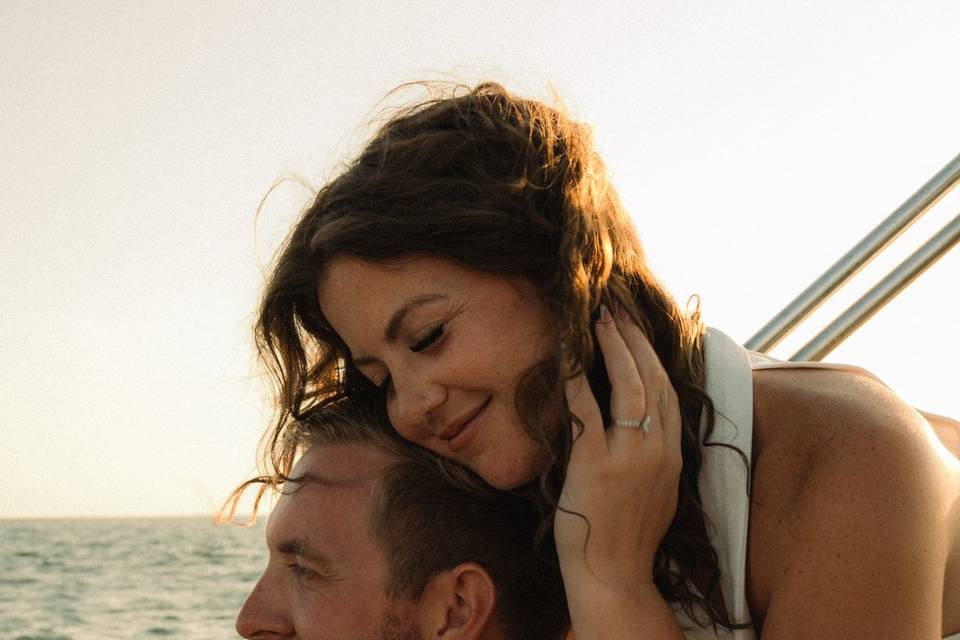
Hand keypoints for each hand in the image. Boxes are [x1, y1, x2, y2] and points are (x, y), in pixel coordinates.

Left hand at [555, 303, 682, 596]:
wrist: (615, 577)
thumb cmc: (627, 535)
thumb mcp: (658, 489)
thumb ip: (654, 453)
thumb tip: (640, 421)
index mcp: (674, 453)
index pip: (669, 390)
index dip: (653, 354)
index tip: (638, 329)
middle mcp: (658, 449)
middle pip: (653, 378)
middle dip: (635, 338)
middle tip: (616, 310)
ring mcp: (629, 456)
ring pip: (630, 385)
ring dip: (614, 346)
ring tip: (600, 319)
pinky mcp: (596, 464)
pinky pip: (587, 409)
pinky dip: (578, 377)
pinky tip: (568, 354)